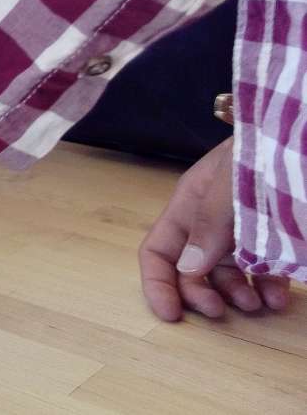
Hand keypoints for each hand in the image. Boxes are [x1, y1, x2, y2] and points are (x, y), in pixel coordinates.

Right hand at [139, 138, 289, 320]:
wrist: (301, 135)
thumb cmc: (263, 152)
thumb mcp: (229, 183)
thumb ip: (209, 224)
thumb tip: (189, 269)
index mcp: (190, 205)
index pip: (158, 250)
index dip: (157, 283)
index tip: (170, 315)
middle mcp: (210, 222)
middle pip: (190, 269)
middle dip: (200, 293)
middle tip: (219, 312)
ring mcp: (241, 231)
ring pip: (227, 276)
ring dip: (236, 296)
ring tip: (256, 306)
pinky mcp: (272, 238)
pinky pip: (263, 271)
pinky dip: (268, 290)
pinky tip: (279, 299)